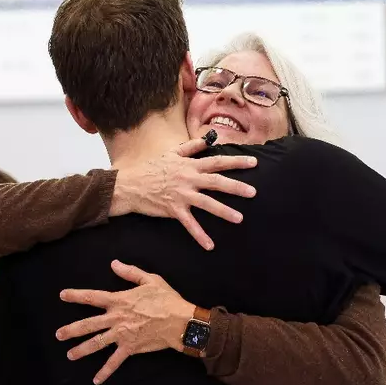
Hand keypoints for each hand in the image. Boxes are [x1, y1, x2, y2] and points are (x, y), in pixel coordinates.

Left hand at [58, 260, 196, 383]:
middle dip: (72, 330)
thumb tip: (114, 264)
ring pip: (97, 343)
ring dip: (82, 350)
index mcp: (119, 300)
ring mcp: (122, 334)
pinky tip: (96, 380)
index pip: (92, 297)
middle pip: (89, 324)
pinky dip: (105, 372)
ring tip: (70, 355)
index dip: (76, 295)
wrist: (180, 321)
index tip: (62, 295)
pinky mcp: (130, 348)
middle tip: (58, 335)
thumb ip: (130, 272)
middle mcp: (116, 318)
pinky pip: (115, 361)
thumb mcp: (150, 280)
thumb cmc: (167, 299)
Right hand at [110, 136, 256, 250]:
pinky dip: (200, 235)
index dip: (236, 162)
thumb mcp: (171, 153)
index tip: (254, 163)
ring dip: (224, 211)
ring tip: (239, 218)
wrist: (131, 184)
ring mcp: (182, 194)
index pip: (217, 161)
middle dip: (236, 187)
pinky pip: (190, 224)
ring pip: (207, 203)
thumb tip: (209, 139)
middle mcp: (189, 178)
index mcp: (190, 165)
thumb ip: (192, 146)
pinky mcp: (174, 209)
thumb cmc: (151, 168)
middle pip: (217, 182)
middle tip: (253, 192)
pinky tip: (210, 245)